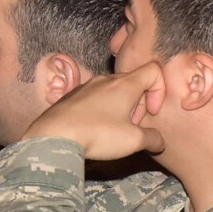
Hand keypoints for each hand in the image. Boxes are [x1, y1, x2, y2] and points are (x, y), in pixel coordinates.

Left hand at [21, 62, 165, 158]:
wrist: (52, 135)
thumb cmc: (98, 134)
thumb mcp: (134, 140)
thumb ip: (154, 138)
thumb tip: (158, 140)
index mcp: (124, 84)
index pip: (153, 70)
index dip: (160, 91)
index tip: (151, 113)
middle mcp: (104, 79)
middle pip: (133, 83)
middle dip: (140, 104)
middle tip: (132, 126)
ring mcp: (85, 86)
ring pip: (114, 90)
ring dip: (122, 108)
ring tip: (114, 130)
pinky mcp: (71, 96)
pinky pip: (95, 97)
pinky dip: (103, 110)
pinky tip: (95, 129)